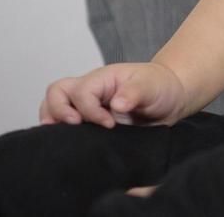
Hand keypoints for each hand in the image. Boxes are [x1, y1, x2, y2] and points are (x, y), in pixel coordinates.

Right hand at [39, 62, 187, 127]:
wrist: (170, 100)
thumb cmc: (160, 87)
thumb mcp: (153, 86)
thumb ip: (135, 92)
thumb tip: (117, 104)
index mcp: (102, 78)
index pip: (80, 92)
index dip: (89, 110)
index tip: (109, 124)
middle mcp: (89, 90)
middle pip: (56, 93)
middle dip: (58, 111)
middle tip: (75, 127)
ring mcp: (85, 106)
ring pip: (53, 107)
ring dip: (54, 122)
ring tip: (66, 138)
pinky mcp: (88, 123)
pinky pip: (63, 125)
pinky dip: (61, 133)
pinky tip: (72, 144)